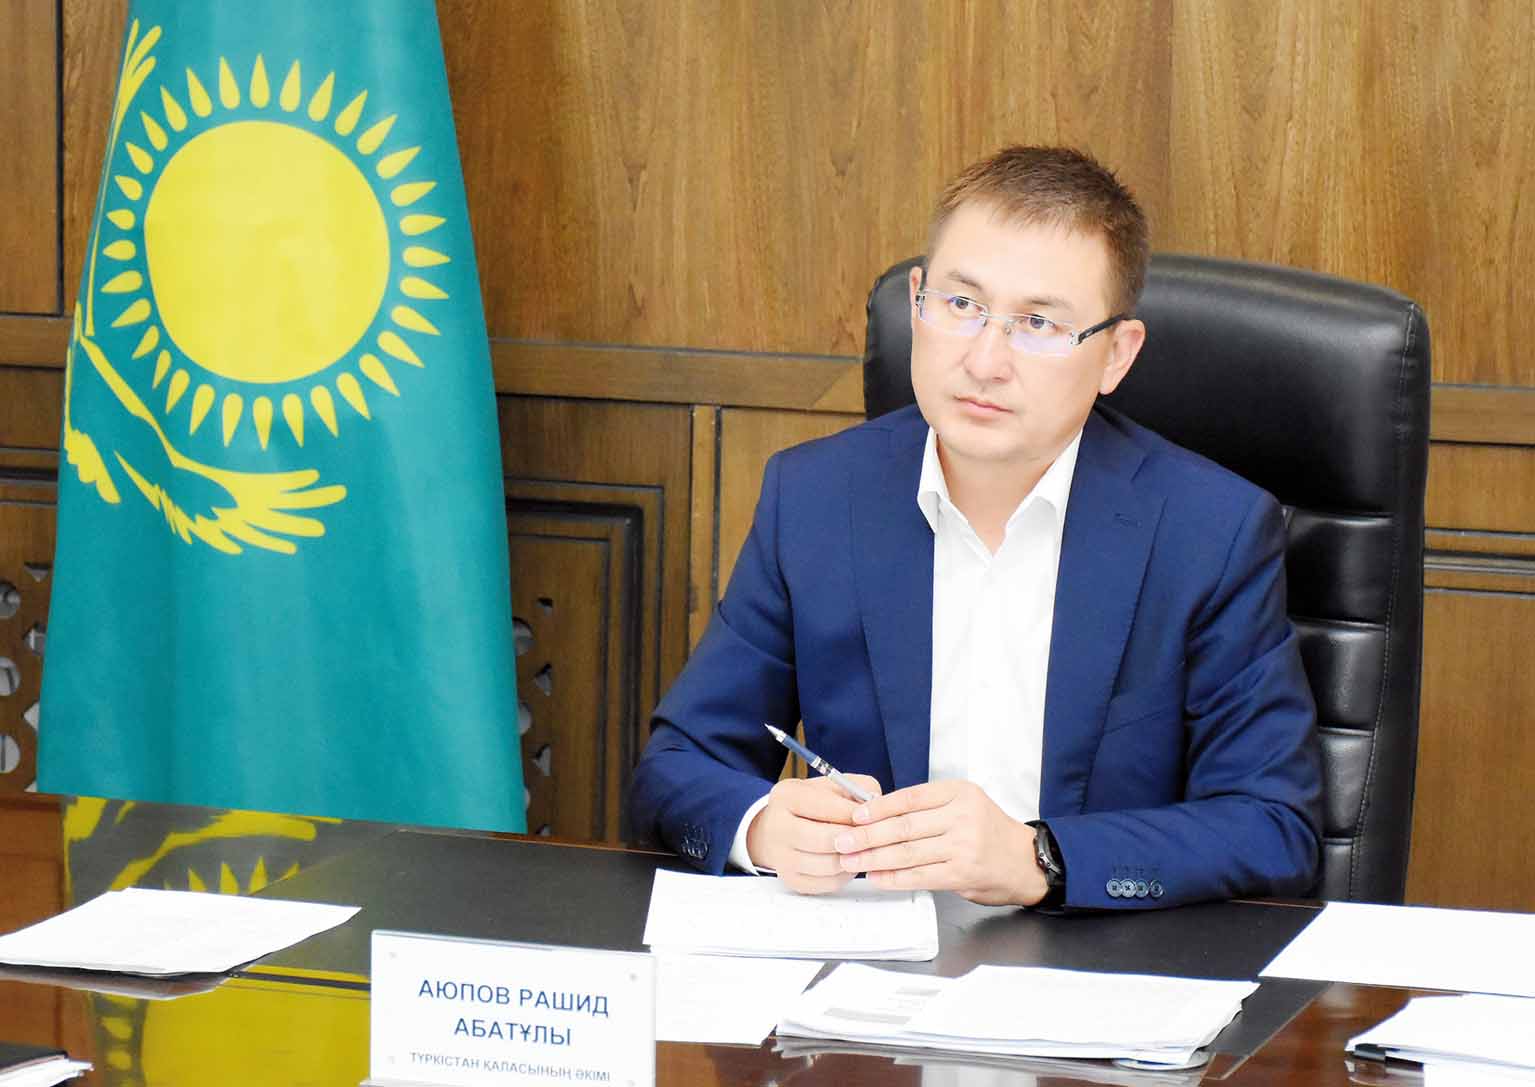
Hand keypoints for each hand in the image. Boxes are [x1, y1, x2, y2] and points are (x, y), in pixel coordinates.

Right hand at [745, 774, 883, 893]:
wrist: (780, 828)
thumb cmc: (813, 805)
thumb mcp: (832, 786)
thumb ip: (858, 788)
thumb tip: (876, 804)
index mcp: (786, 796)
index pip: (823, 806)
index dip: (853, 813)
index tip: (871, 817)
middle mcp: (777, 827)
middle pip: (824, 839)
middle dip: (854, 839)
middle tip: (872, 837)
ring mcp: (781, 857)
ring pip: (829, 865)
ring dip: (852, 858)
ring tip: (863, 848)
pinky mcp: (791, 879)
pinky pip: (828, 883)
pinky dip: (845, 874)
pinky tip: (850, 861)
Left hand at [833, 780, 1048, 905]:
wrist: (1025, 861)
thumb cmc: (987, 831)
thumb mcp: (964, 804)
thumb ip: (928, 808)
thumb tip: (877, 814)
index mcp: (959, 792)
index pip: (910, 797)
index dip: (878, 808)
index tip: (854, 815)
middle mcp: (962, 816)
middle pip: (904, 826)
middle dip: (867, 836)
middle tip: (842, 840)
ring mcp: (963, 846)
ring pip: (908, 852)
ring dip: (874, 859)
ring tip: (851, 861)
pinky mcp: (962, 873)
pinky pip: (920, 876)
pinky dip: (894, 878)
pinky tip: (877, 878)